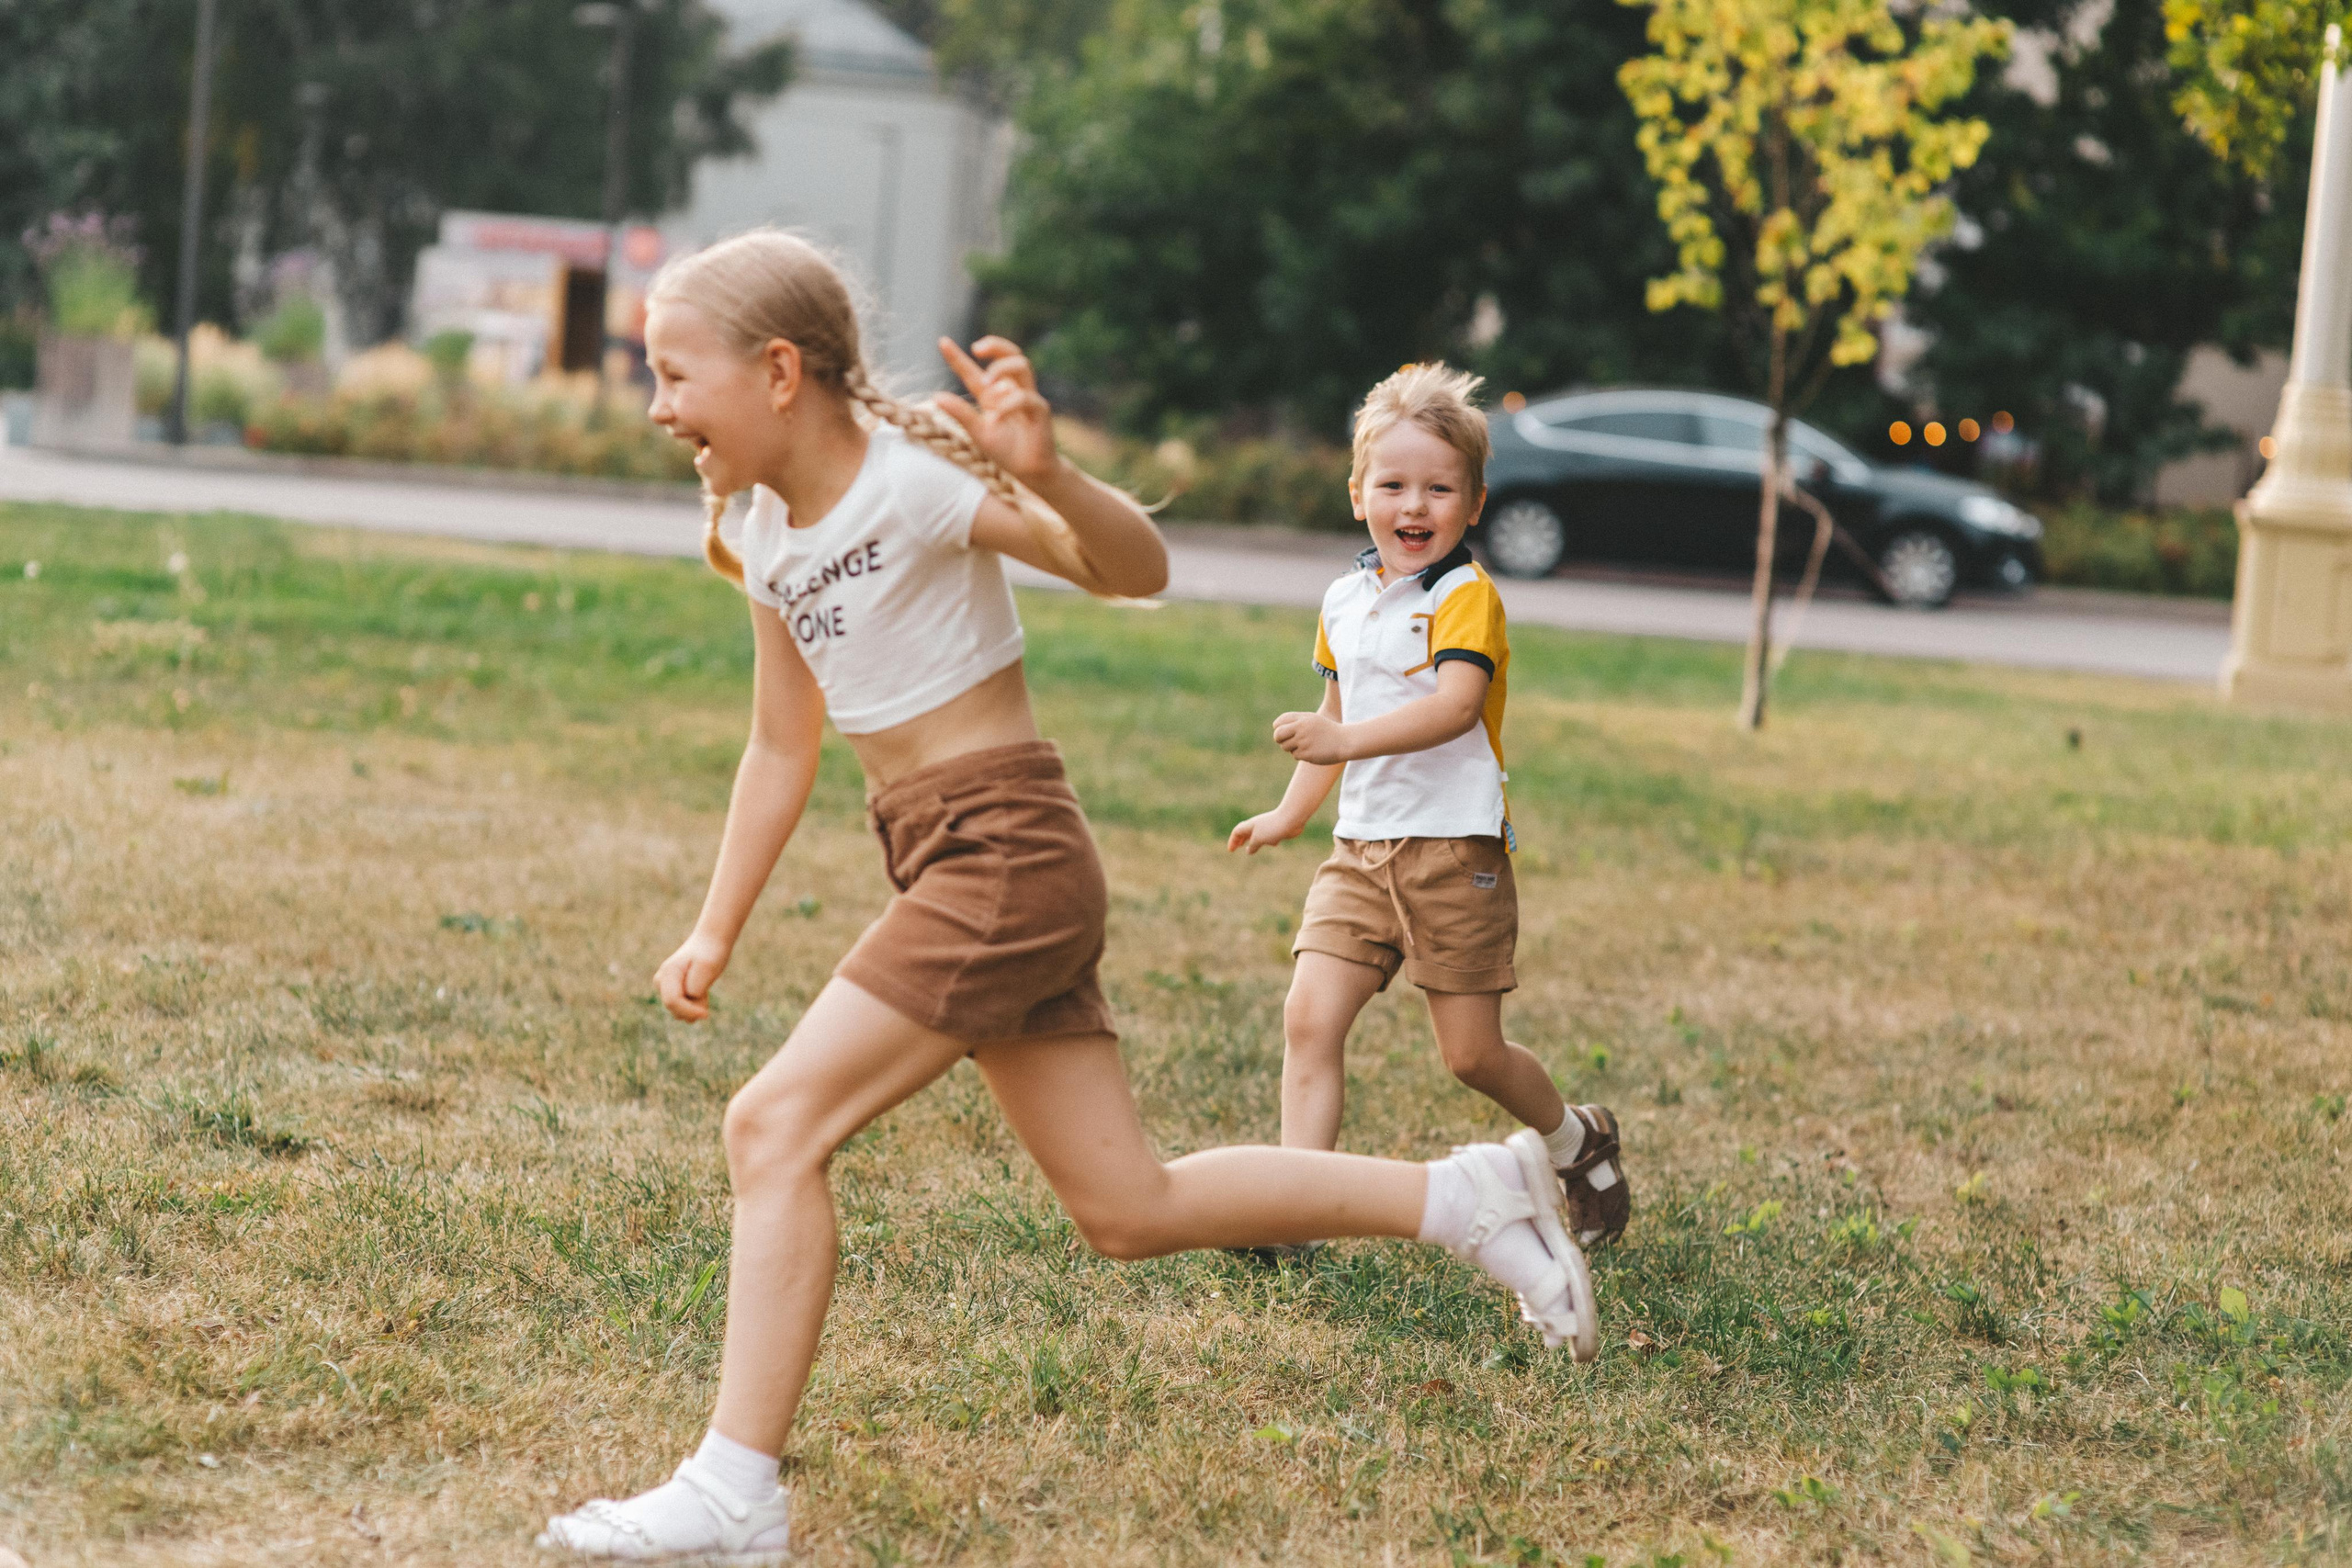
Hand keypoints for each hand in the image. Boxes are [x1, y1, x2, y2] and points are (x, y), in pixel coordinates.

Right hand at [654, 931, 732, 1022]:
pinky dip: (695, 1005)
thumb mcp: (708, 966)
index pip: (672, 1001)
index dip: (689, 1011)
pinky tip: (701, 991)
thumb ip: (696, 985)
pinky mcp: (672, 992)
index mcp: (668, 973)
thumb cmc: (710, 952)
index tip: (706, 1014)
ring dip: (695, 1007)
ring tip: (704, 988)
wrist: (710, 943)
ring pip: (679, 1012)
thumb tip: (690, 998)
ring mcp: (665, 987)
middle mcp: (661, 981)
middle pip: (675, 1009)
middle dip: (693, 1008)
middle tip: (707, 993)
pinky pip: (684, 1009)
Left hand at [933, 335, 1060, 489]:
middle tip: (976, 351)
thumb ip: (960, 414)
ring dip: (1001, 369)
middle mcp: (1011, 391)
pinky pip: (1026, 398)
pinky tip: (997, 419)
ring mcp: (1027, 399)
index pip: (973, 372)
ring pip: (1022, 366)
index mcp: (992, 396)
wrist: (1031, 472)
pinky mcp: (1040, 411)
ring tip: (987, 386)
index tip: (942, 342)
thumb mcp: (977, 432)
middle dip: (994, 346)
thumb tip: (936, 395)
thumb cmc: (1006, 451)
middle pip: (1010, 354)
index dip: (957, 357)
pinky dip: (1008, 405)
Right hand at [1227, 811, 1303, 854]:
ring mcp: (1268, 827)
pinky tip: (1274, 844)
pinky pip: (1269, 835)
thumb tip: (1249, 851)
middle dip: (1240, 840)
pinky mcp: (1278, 829)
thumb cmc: (1272, 828)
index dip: (1233, 841)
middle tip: (1237, 847)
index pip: (1237, 832)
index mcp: (1250, 826)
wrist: (1291, 819)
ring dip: (1253, 841)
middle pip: (1245, 832)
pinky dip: (1267, 840)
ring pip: (1257, 834)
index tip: (1231, 850)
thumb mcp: (1258, 839)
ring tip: (1250, 847)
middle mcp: (1258, 825)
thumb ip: (1252, 846)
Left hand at [1272, 710, 1350, 764]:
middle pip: (1278, 735)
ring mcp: (1303, 741)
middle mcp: (1301, 728)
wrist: (1344, 741)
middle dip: (1278, 739)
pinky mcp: (1306, 753)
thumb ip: (1296, 721)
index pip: (1279, 722)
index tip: (1283, 731)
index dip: (1278, 728)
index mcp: (1302, 718)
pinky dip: (1301, 755)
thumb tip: (1277, 728)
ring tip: (1305, 745)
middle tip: (1284, 741)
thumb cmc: (1327, 731)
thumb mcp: (1312, 720)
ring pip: (1285, 747)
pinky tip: (1312, 751)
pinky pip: (1295, 755)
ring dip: (1291, 748)